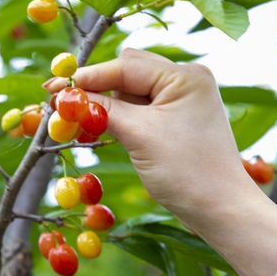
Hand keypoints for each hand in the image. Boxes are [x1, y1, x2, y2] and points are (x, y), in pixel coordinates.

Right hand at [45, 48, 276, 275]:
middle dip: (97, 88)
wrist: (221, 210)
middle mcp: (186, 81)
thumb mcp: (140, 136)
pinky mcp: (177, 122)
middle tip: (64, 105)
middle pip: (128, 72)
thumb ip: (104, 109)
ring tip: (79, 122)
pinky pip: (141, 110)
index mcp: (185, 76)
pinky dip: (120, 118)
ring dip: (106, 105)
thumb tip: (68, 95)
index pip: (127, 65)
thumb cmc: (186, 171)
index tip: (55, 88)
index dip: (89, 76)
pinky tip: (98, 129)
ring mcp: (183, 102)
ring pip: (131, 92)